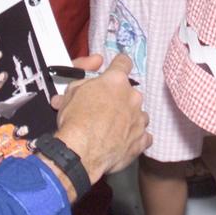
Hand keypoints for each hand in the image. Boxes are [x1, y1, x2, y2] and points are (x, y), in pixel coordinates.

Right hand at [53, 53, 149, 180]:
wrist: (81, 152)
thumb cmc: (74, 119)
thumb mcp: (71, 92)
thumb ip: (83, 83)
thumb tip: (85, 82)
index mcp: (116, 80)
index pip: (123, 62)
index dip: (118, 65)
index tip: (115, 71)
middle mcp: (133, 97)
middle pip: (130, 93)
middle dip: (119, 99)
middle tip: (104, 110)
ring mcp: (140, 119)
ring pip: (139, 114)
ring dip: (129, 118)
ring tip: (113, 129)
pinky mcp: (142, 140)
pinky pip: (143, 136)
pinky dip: (135, 138)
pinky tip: (123, 142)